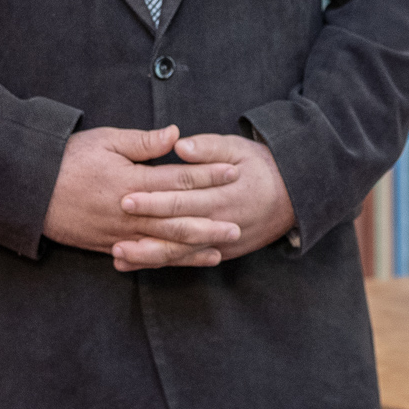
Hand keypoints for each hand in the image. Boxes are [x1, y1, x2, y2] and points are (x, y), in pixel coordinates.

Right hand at [42, 125, 242, 262]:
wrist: (29, 189)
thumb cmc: (68, 159)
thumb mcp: (106, 141)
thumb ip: (144, 142)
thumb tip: (177, 134)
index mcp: (132, 181)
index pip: (179, 180)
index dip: (208, 176)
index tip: (233, 172)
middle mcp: (129, 212)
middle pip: (177, 219)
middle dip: (210, 222)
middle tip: (238, 224)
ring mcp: (119, 233)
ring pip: (164, 244)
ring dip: (194, 247)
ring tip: (222, 247)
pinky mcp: (108, 245)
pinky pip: (144, 257)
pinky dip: (167, 260)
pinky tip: (186, 260)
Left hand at [112, 133, 296, 271]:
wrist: (294, 196)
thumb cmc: (262, 166)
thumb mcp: (239, 148)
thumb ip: (208, 147)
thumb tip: (180, 145)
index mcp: (224, 194)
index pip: (183, 199)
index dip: (154, 200)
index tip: (126, 197)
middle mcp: (222, 223)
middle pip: (177, 230)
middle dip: (144, 231)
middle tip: (114, 230)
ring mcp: (221, 242)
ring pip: (180, 253)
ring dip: (148, 255)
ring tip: (118, 254)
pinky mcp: (220, 252)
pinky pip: (187, 261)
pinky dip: (160, 264)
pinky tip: (134, 263)